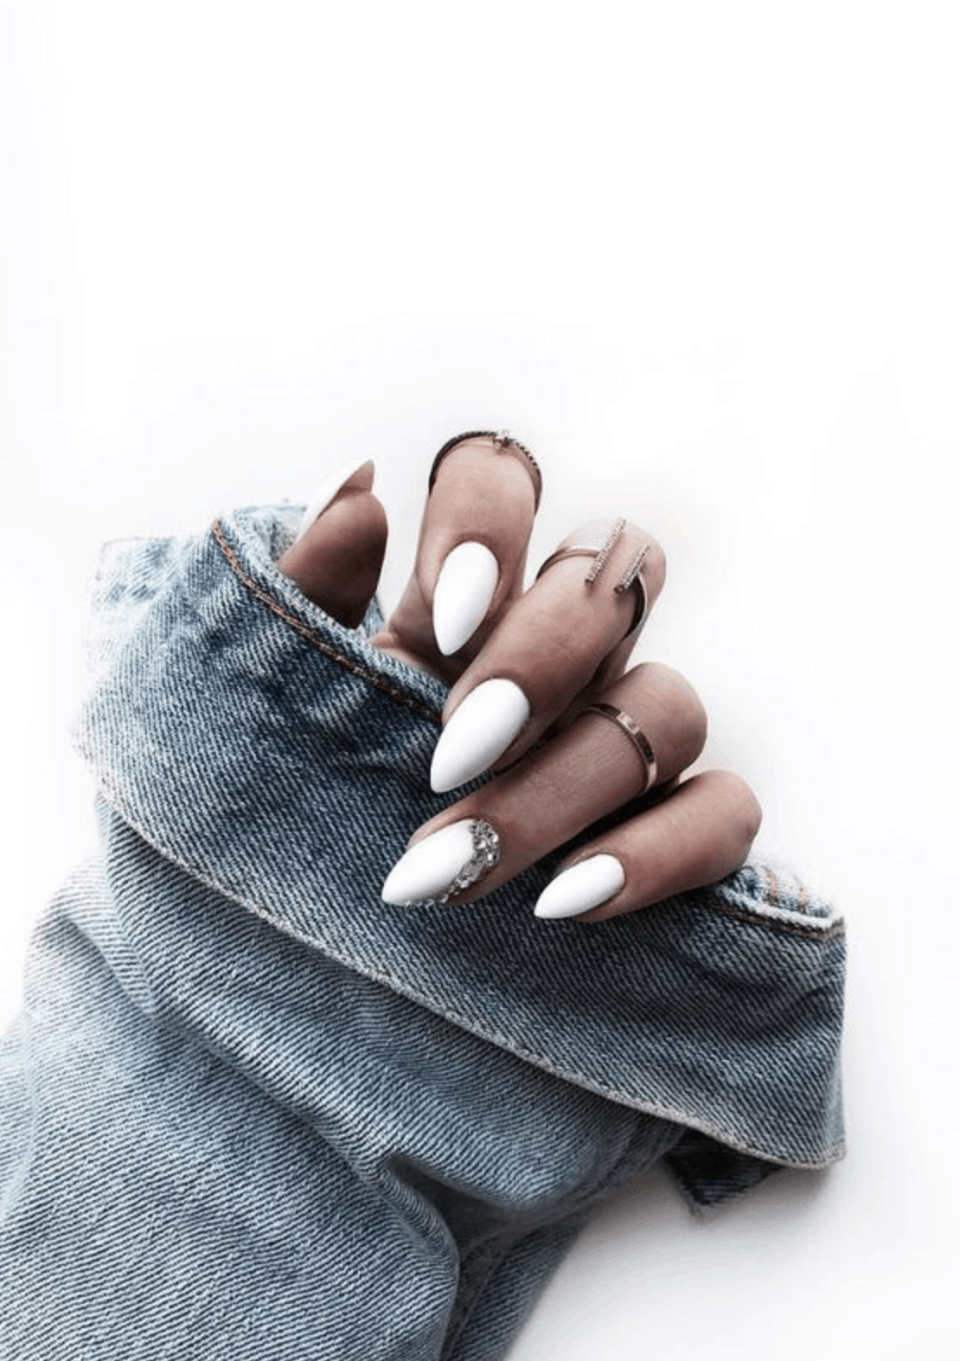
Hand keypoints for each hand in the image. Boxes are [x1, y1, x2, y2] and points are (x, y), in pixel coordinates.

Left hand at [277, 433, 760, 920]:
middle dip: (543, 663)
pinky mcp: (683, 830)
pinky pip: (726, 811)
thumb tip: (357, 492)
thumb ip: (304, 600)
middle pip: (612, 578)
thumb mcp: (274, 705)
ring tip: (460, 871)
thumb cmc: (294, 805)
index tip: (445, 620)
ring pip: (669, 706)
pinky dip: (660, 853)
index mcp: (458, 597)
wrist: (317, 954)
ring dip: (565, 786)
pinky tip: (567, 902)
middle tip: (450, 759)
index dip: (491, 520)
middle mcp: (559, 650)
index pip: (502, 479)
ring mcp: (632, 736)